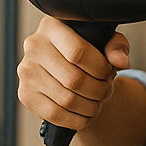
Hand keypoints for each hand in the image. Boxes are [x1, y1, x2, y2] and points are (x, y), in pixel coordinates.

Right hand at [17, 16, 131, 130]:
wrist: (64, 67)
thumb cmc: (86, 52)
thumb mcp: (105, 41)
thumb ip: (117, 47)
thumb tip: (120, 61)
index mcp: (52, 26)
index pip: (78, 52)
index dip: (100, 68)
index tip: (108, 72)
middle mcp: (34, 46)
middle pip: (74, 80)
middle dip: (99, 91)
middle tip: (106, 91)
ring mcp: (27, 72)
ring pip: (67, 100)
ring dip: (90, 107)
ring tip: (98, 101)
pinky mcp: (25, 94)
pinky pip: (54, 114)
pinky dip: (76, 120)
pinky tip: (85, 114)